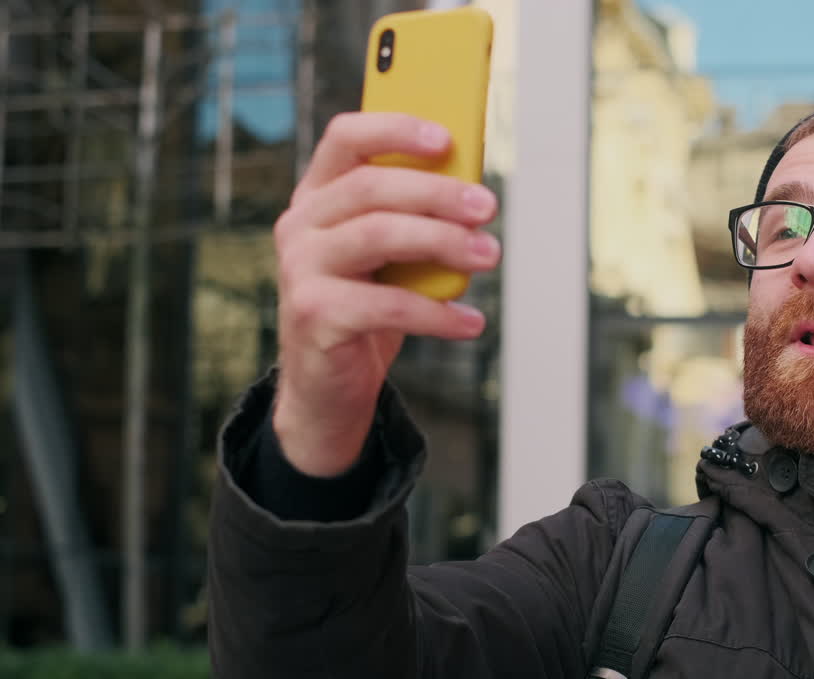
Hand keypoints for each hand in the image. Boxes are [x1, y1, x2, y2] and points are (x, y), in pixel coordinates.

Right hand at [270, 112, 500, 475]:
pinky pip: (387, 305)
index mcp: (317, 197)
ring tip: (488, 255)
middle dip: (438, 193)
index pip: (345, 138)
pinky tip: (469, 322)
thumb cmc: (366, 310)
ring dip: (443, 242)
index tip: (447, 138)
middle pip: (370, 188)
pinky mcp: (313, 314)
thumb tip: (473, 192)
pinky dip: (438, 314)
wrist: (330, 387)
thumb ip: (414, 219)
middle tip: (487, 207)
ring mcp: (300, 269)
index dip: (395, 129)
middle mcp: (300, 225)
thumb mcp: (391, 257)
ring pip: (378, 235)